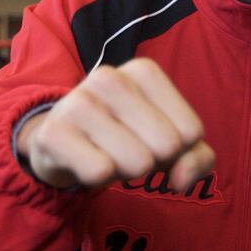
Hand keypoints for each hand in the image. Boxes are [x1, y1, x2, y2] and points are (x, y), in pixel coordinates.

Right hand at [16, 57, 213, 190]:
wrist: (59, 139)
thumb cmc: (124, 135)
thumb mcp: (170, 140)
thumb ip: (196, 157)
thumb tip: (181, 179)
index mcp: (143, 71)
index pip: (191, 133)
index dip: (178, 150)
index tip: (150, 138)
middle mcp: (109, 77)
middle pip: (167, 147)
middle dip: (152, 161)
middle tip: (126, 148)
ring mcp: (78, 101)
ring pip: (137, 163)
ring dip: (125, 171)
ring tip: (105, 153)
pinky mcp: (54, 131)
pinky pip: (101, 172)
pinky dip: (98, 179)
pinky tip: (85, 160)